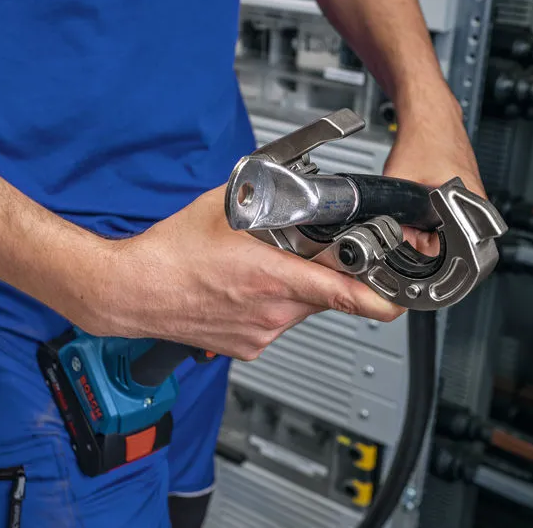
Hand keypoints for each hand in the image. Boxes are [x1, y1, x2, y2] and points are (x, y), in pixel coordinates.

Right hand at [73, 185, 403, 360]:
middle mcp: (273, 312)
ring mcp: (260, 333)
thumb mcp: (226, 208)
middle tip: (296, 253)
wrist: (133, 290)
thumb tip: (294, 186)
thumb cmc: (170, 253)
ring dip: (292, 289)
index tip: (399, 295)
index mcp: (273, 277)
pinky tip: (241, 290)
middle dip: (321, 274)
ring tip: (256, 270)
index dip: (382, 298)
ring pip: (299, 310)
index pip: (348, 296)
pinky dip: (270, 307)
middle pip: (325, 296)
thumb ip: (269, 199)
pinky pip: (275, 324)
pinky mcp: (247, 346)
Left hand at [383, 95, 485, 253]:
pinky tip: (418, 199)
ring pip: (444, 228)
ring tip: (412, 205)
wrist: (430, 113)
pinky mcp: (464, 191)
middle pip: (445, 240)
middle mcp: (477, 201)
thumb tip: (386, 235)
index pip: (449, 247)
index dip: (420, 247)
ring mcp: (472, 196)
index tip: (405, 237)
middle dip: (420, 236)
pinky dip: (428, 213)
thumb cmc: (424, 135)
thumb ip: (391, 209)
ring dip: (424, 225)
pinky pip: (445, 215)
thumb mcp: (399, 178)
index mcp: (470, 201)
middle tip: (405, 219)